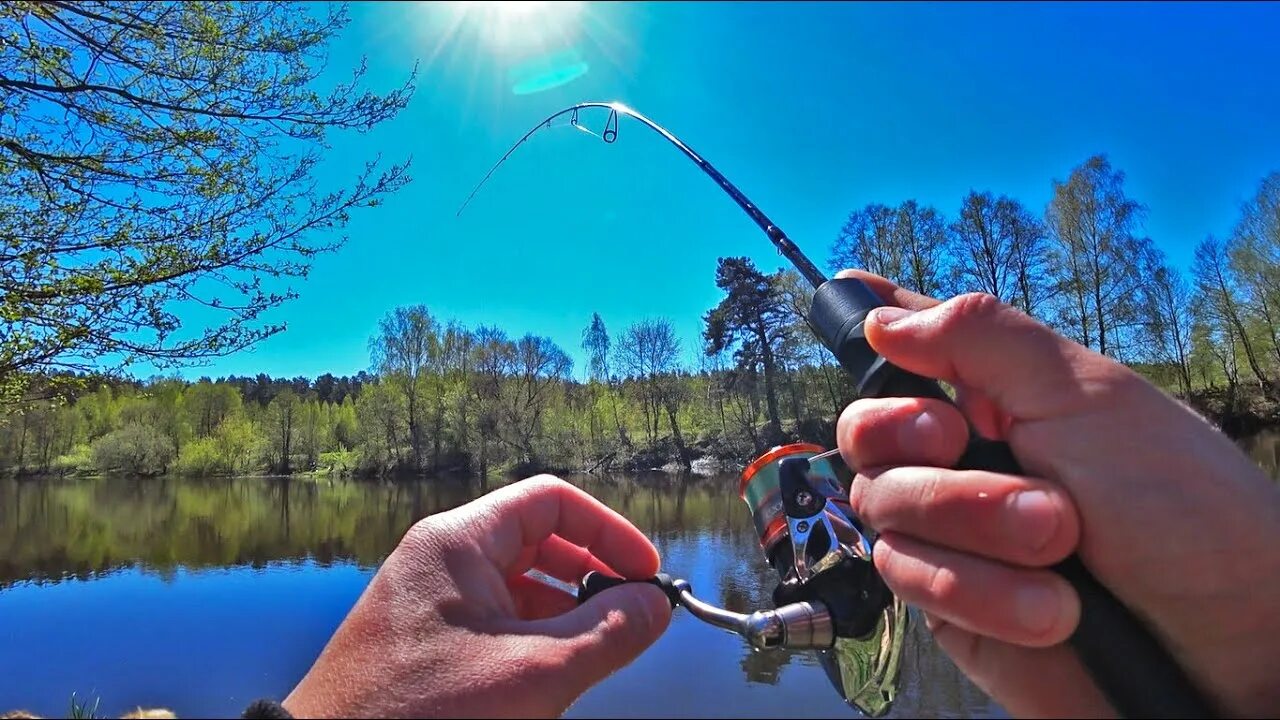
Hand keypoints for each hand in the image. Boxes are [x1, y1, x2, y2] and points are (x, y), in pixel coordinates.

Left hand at [283, 475, 671, 717]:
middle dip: (591, 576)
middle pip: (538, 541)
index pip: (551, 501)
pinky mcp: (424, 640)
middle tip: (631, 616)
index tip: (647, 574)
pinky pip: (494, 621)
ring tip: (595, 653)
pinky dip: (533, 640)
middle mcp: (440, 560)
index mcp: (457, 543)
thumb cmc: (420, 713)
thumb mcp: (532, 673)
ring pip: (518, 586)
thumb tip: (656, 604)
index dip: (609, 531)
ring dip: (565, 614)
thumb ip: (606, 633)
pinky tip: (550, 677)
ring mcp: (429, 600)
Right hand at [833, 269, 1279, 717]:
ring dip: (968, 524)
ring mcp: (951, 533)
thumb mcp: (1087, 396)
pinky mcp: (951, 603)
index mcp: (998, 393)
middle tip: (959, 440)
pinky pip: (908, 580)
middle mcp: (964, 458)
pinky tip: (1049, 609)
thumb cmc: (1183, 508)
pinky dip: (978, 590)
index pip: (910, 344)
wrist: (1229, 643)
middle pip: (866, 431)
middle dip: (913, 440)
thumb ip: (980, 339)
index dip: (871, 321)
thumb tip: (882, 314)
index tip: (842, 290)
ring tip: (1057, 544)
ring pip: (882, 507)